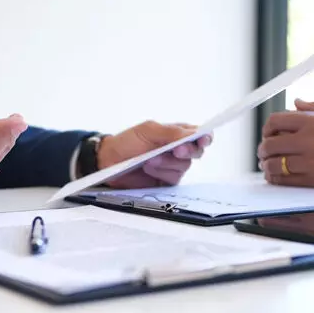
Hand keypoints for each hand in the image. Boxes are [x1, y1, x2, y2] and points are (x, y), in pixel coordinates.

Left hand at [97, 121, 212, 187]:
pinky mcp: (166, 181)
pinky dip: (161, 173)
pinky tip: (149, 169)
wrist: (108, 161)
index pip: (199, 134)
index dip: (205, 137)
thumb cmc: (127, 142)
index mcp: (176, 133)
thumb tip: (193, 134)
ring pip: (184, 166)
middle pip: (196, 152)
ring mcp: (172, 166)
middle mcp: (177, 150)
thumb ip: (171, 132)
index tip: (203, 139)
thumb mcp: (148, 131)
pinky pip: (173, 178)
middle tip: (175, 150)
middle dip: (187, 151)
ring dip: (167, 163)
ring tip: (149, 160)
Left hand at [257, 111, 313, 187]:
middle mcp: (309, 139)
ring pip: (274, 164)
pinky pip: (285, 180)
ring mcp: (311, 161)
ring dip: (266, 166)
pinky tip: (276, 177)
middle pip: (269, 145)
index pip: (275, 121)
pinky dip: (275, 179)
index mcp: (312, 121)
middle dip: (263, 150)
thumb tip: (296, 103)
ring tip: (267, 166)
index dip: (266, 129)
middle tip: (263, 153)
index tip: (267, 135)